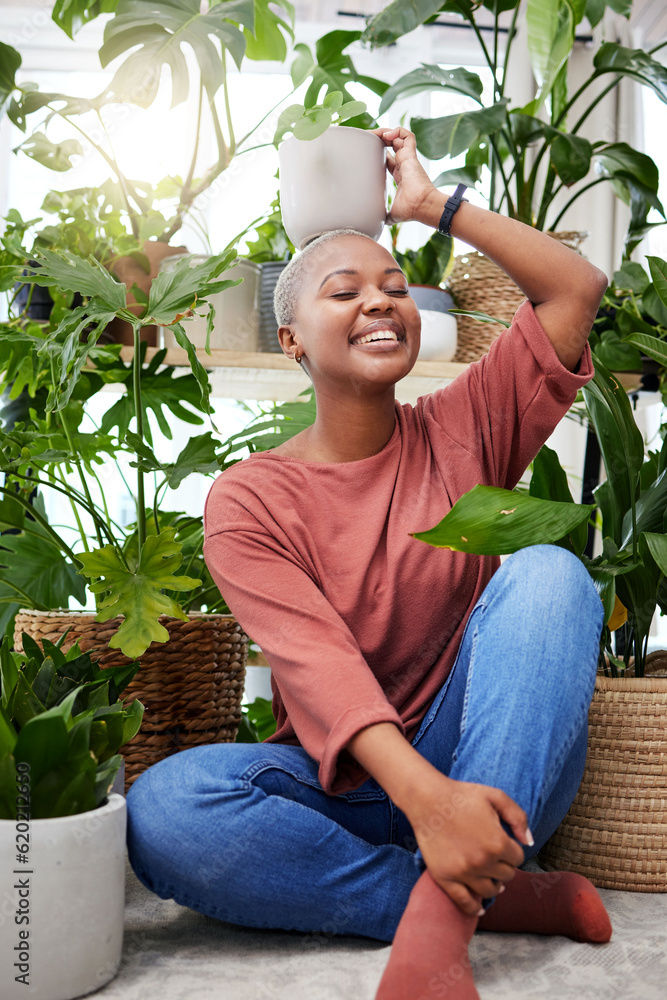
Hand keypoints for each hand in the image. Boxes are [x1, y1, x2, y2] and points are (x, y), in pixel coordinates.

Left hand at [373, 126, 438, 224]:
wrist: (421, 206)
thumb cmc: (411, 210)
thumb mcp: (392, 214)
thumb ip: (385, 216)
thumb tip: (377, 224)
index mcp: (400, 176)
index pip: (389, 160)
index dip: (379, 155)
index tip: (368, 153)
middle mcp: (404, 165)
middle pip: (392, 146)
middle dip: (380, 140)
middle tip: (368, 140)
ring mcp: (408, 158)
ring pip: (398, 137)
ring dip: (386, 132)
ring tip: (376, 134)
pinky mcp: (411, 154)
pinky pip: (407, 135)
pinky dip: (397, 131)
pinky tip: (386, 136)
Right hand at [405, 772, 531, 916]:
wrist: (427, 799)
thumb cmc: (462, 795)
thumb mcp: (495, 796)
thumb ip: (518, 817)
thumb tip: (529, 842)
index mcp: (498, 842)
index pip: (518, 859)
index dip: (512, 851)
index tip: (502, 844)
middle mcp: (483, 861)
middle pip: (506, 876)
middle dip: (503, 866)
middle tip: (494, 857)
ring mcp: (463, 872)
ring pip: (490, 891)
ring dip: (493, 885)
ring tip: (488, 876)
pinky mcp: (445, 878)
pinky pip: (464, 902)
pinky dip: (474, 908)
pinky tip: (479, 908)